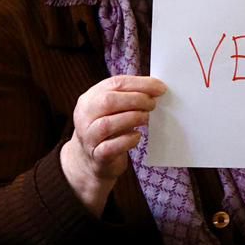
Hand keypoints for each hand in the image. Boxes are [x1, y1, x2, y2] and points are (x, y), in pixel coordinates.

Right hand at [59, 75, 166, 216]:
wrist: (90, 161)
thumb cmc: (107, 131)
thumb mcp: (112, 110)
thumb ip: (128, 97)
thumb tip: (156, 90)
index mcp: (90, 98)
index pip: (114, 83)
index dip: (140, 84)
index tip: (159, 88)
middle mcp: (84, 116)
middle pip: (108, 101)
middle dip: (136, 100)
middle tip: (153, 104)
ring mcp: (88, 137)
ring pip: (107, 124)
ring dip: (132, 118)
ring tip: (146, 118)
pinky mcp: (97, 156)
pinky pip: (111, 147)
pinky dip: (127, 140)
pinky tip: (137, 136)